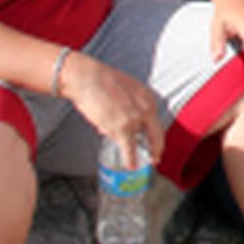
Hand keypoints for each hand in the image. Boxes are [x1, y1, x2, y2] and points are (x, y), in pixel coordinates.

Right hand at [57, 53, 165, 168]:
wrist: (87, 78)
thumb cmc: (98, 81)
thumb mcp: (122, 90)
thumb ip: (124, 106)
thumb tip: (115, 124)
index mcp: (147, 97)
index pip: (155, 120)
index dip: (155, 134)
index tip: (155, 142)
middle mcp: (146, 109)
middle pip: (156, 134)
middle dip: (156, 149)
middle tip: (155, 158)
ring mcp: (135, 120)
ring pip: (140, 142)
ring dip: (140, 154)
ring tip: (139, 163)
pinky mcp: (122, 128)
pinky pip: (130, 149)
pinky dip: (130, 159)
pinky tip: (130, 166)